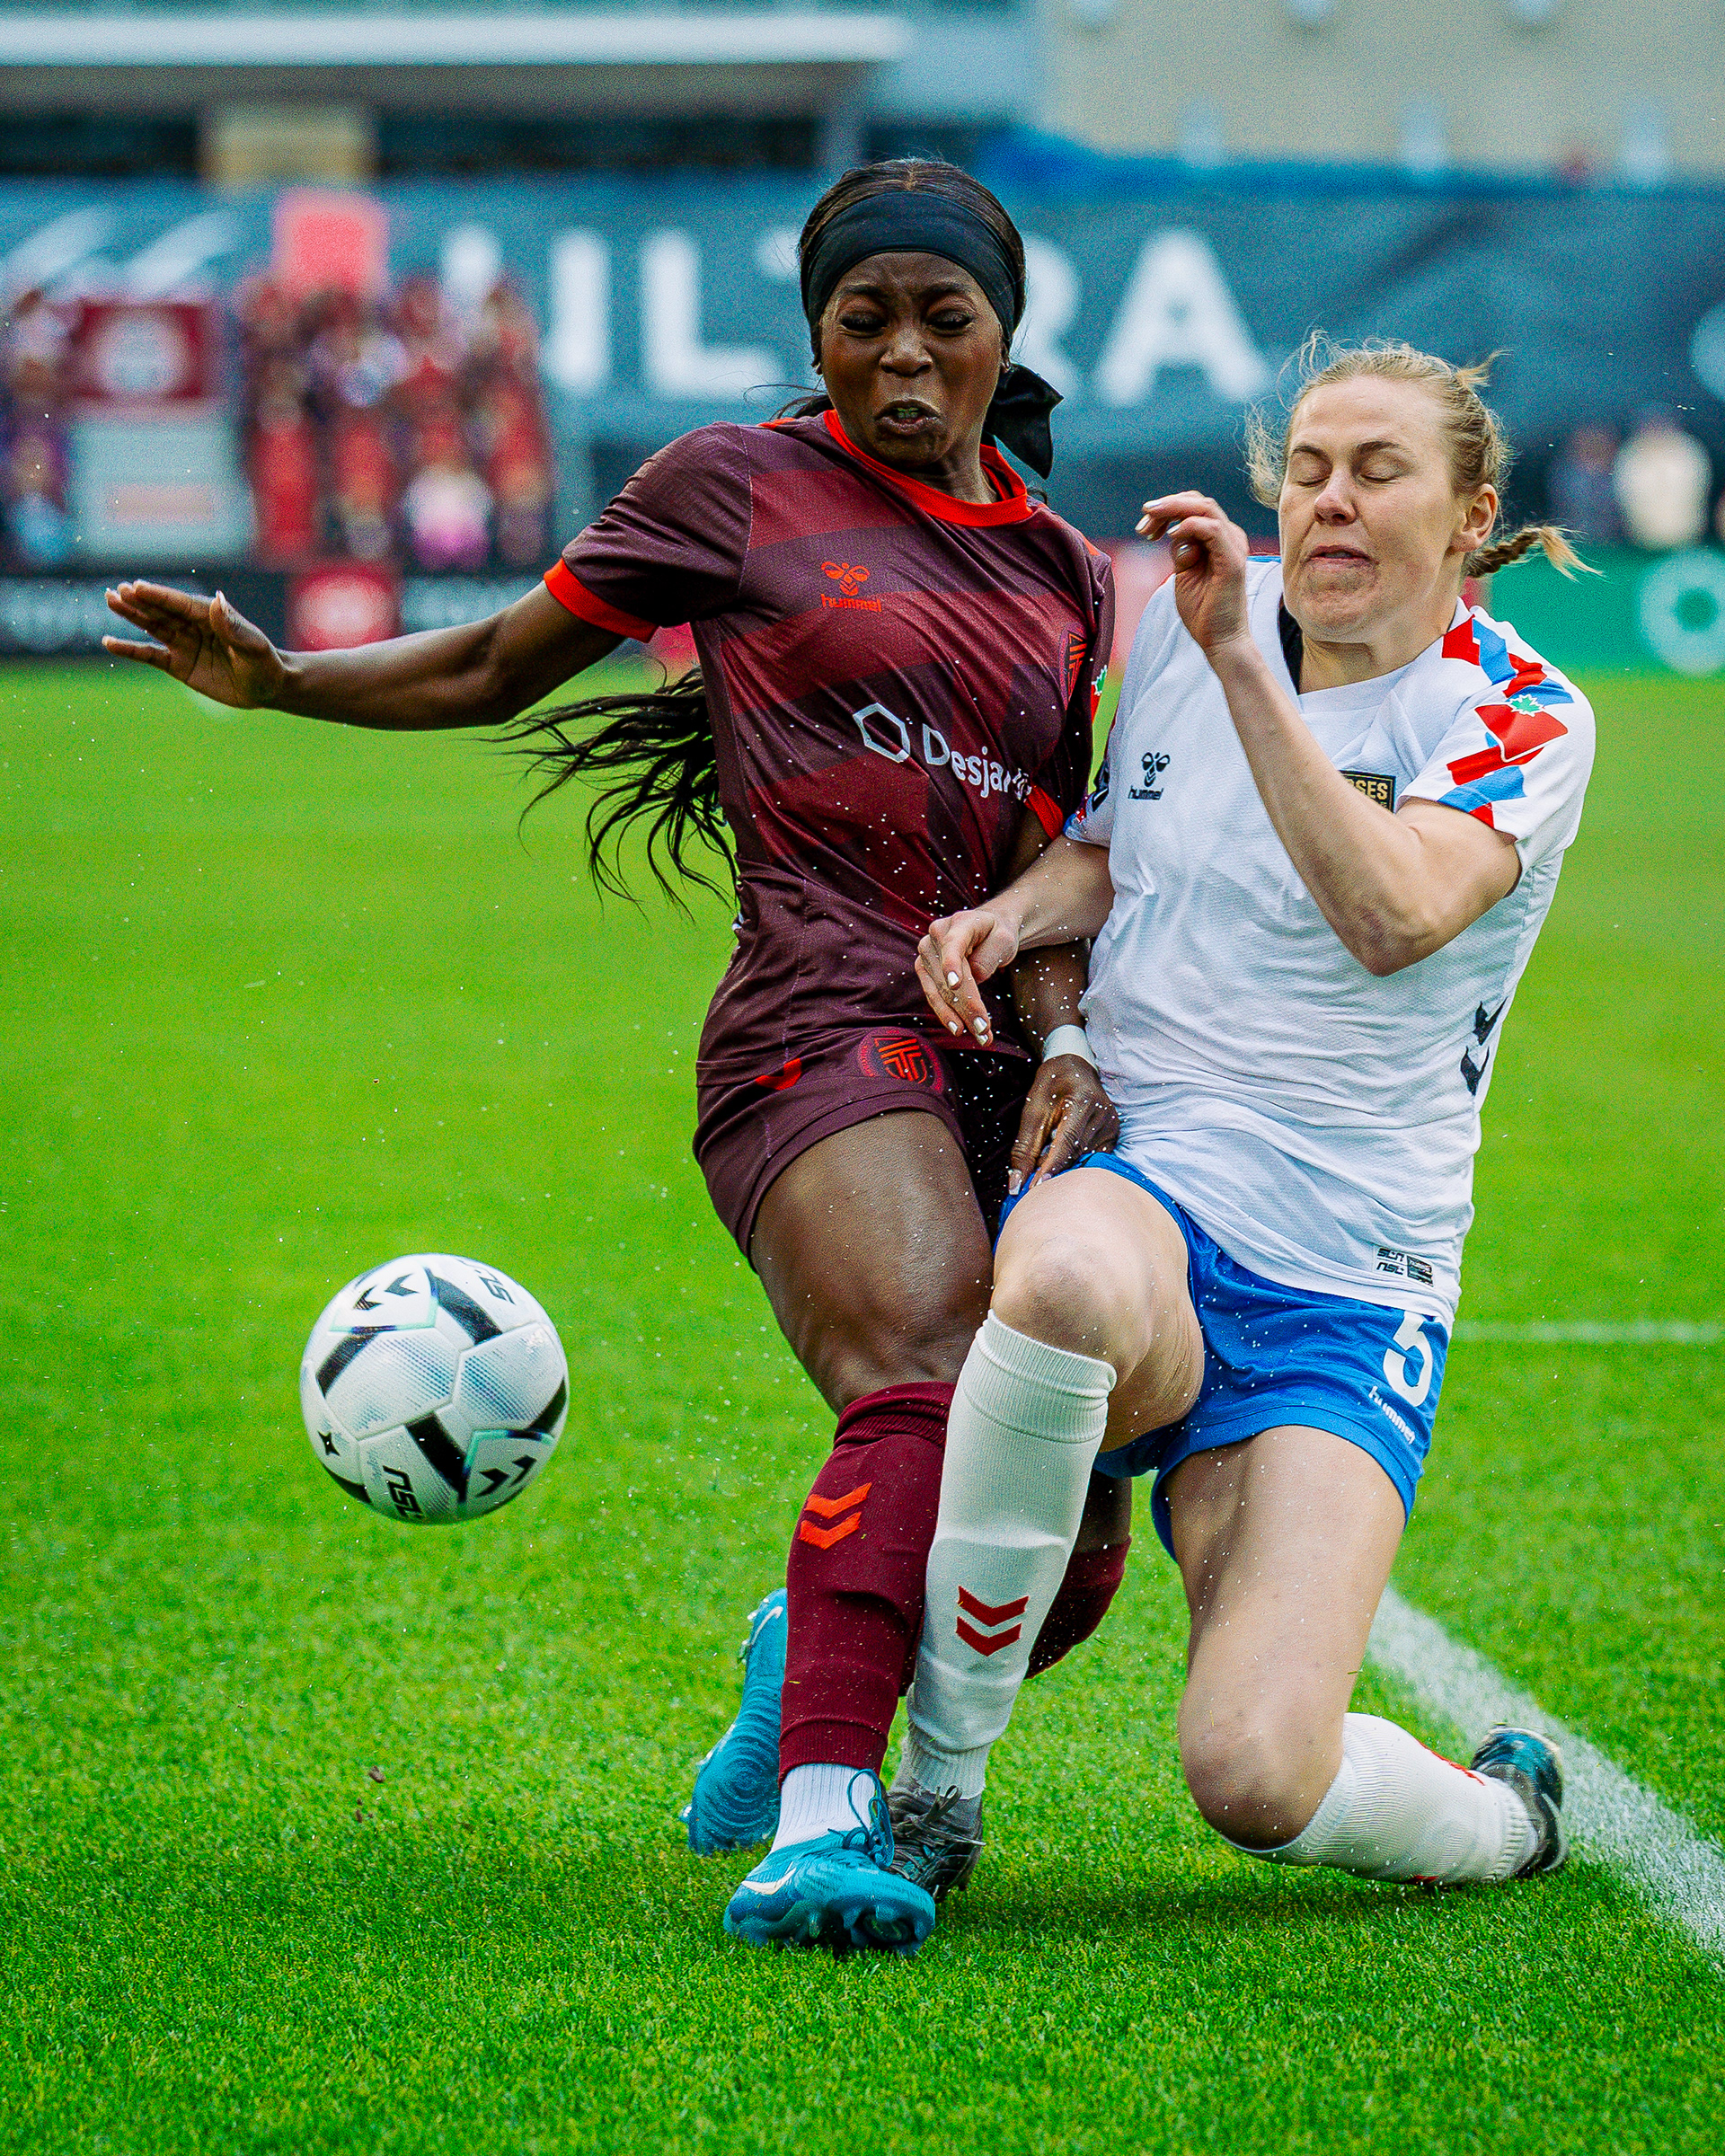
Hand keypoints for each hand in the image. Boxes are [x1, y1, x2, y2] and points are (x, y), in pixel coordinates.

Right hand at [103, 583, 286, 708]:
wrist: (269, 687)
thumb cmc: (266, 664)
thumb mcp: (253, 647)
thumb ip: (234, 627)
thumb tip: (217, 600)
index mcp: (211, 616)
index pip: (180, 604)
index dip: (159, 596)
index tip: (137, 587)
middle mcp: (194, 626)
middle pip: (162, 611)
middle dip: (139, 601)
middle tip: (116, 591)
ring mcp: (184, 644)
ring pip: (152, 626)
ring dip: (131, 615)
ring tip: (110, 601)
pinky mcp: (179, 665)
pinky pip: (150, 655)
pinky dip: (130, 649)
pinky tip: (109, 643)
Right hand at [915, 906, 1019, 1044]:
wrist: (987, 930)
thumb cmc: (997, 934)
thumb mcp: (1004, 940)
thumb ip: (988, 957)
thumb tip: (973, 979)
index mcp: (959, 923)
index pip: (952, 945)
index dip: (952, 964)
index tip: (955, 984)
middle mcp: (935, 936)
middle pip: (947, 976)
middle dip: (966, 1005)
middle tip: (983, 1029)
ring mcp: (926, 954)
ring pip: (938, 990)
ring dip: (956, 1015)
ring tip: (977, 1035)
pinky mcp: (925, 970)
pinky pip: (933, 995)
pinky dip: (947, 1014)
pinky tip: (960, 1028)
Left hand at [1008, 1055, 1118, 1195]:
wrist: (1075, 1069)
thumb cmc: (1051, 1086)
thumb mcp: (1032, 1111)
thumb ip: (1024, 1148)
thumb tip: (1016, 1183)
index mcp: (1083, 1101)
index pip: (1067, 1141)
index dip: (1051, 1167)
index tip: (1035, 1188)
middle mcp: (1103, 1113)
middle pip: (1077, 1154)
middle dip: (1054, 1171)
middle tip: (1032, 1186)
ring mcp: (1112, 1125)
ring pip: (1085, 1159)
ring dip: (1064, 1168)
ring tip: (1044, 1169)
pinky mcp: (1113, 1135)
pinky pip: (1094, 1159)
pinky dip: (1076, 1164)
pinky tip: (1061, 1164)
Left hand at [1137, 492, 1251, 657]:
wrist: (1219, 639)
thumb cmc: (1202, 610)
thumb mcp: (1183, 573)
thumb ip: (1180, 550)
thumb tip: (1171, 532)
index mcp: (1219, 539)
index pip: (1194, 508)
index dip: (1168, 509)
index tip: (1144, 525)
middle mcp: (1229, 537)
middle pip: (1198, 502)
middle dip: (1167, 506)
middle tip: (1143, 520)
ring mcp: (1233, 546)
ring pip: (1205, 508)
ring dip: (1174, 510)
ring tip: (1151, 524)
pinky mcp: (1232, 561)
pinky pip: (1212, 530)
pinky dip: (1189, 527)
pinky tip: (1171, 536)